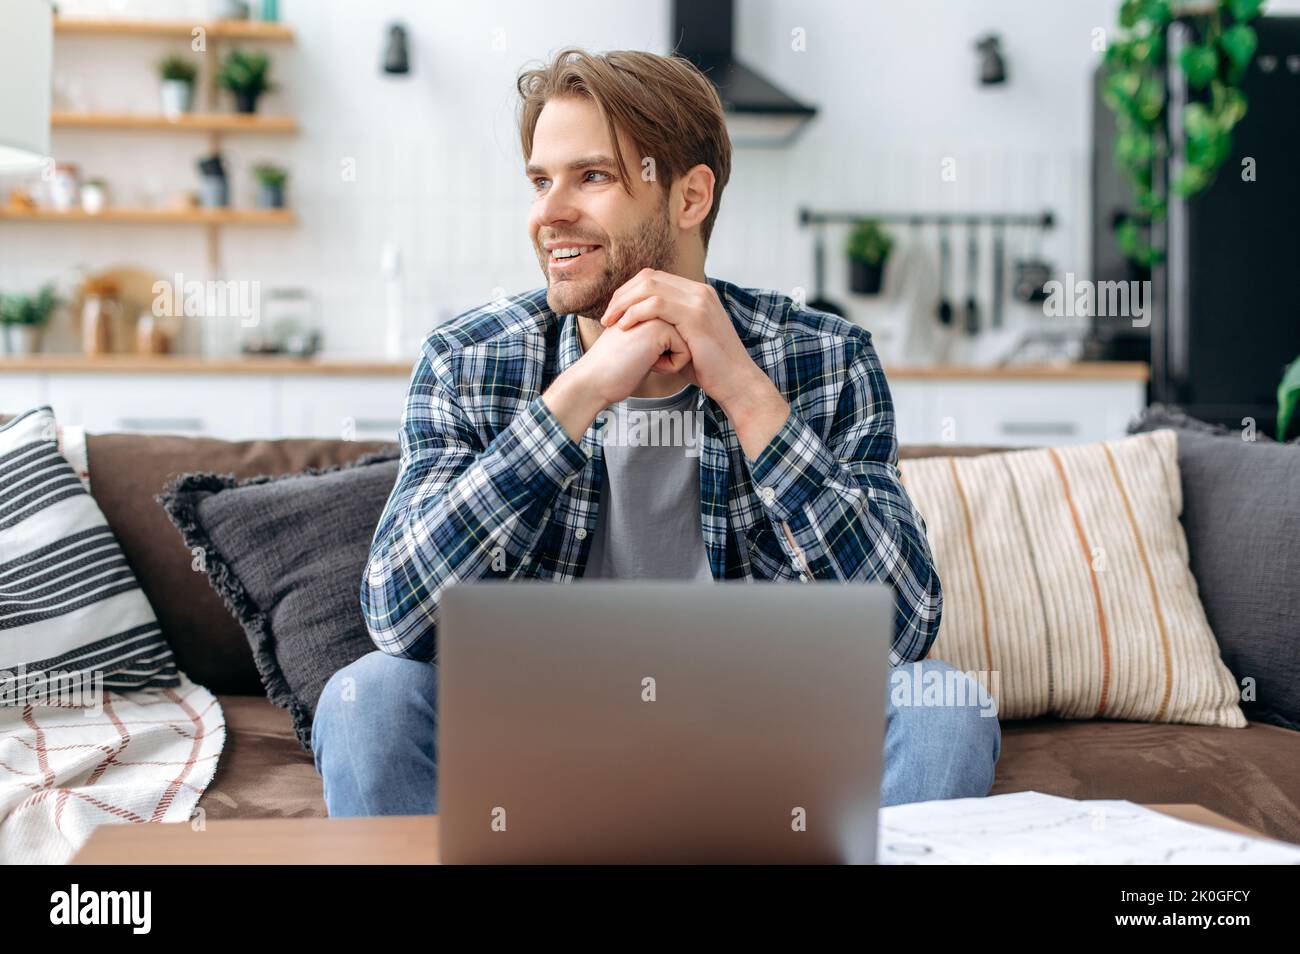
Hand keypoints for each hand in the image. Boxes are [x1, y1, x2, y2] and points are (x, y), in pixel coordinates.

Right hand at [542, 317, 690, 442]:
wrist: (595, 380)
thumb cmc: (618, 367)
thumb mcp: (643, 342)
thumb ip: (663, 331)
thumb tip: (689, 336)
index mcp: (648, 304)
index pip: (680, 331)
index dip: (667, 350)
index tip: (640, 354)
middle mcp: (653, 303)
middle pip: (687, 335)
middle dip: (672, 353)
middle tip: (641, 357)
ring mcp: (656, 312)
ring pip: (689, 342)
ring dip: (671, 359)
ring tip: (644, 359)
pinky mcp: (660, 327)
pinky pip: (686, 352)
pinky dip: (671, 366)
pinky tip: (647, 364)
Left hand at [599, 269, 761, 408]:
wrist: (735, 383)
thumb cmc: (709, 368)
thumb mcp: (686, 340)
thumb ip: (668, 327)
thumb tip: (642, 327)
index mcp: (697, 293)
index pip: (654, 278)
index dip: (629, 292)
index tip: (614, 312)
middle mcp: (699, 291)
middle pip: (649, 277)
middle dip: (622, 295)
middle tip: (607, 317)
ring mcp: (699, 301)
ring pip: (650, 287)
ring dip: (624, 303)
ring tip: (610, 322)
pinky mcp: (696, 316)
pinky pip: (656, 304)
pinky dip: (635, 313)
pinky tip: (625, 327)